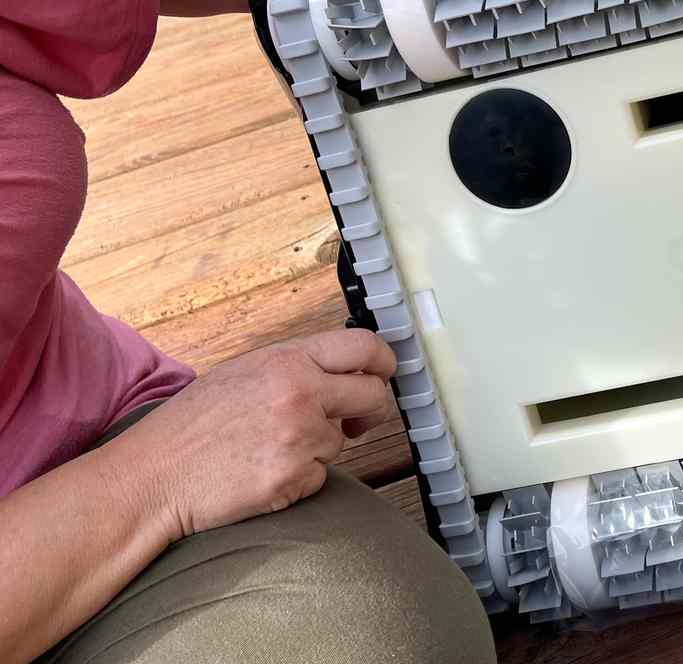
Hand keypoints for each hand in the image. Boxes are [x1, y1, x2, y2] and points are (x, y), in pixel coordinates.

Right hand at [107, 328, 396, 539]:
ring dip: (318, 447)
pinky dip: (300, 478)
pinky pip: (320, 477)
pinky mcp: (293, 478)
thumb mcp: (244, 372)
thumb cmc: (193, 424)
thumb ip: (297, 367)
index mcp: (287, 360)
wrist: (153, 476)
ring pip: (341, 441)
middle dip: (369, 410)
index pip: (365, 347)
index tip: (386, 373)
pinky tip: (262, 472)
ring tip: (267, 448)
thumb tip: (347, 371)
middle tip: (354, 420)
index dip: (385, 361)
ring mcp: (299, 438)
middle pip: (373, 396)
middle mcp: (300, 393)